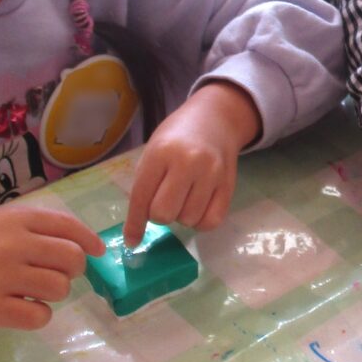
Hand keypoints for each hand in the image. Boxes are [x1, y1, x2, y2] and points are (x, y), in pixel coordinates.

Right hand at [0, 203, 104, 329]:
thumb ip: (34, 229)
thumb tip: (82, 246)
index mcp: (14, 219)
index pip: (69, 226)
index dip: (89, 240)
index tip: (98, 251)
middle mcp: (11, 245)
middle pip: (72, 260)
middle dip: (72, 270)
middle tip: (55, 274)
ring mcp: (2, 278)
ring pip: (60, 289)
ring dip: (52, 293)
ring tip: (29, 290)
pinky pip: (40, 316)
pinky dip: (37, 315)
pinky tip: (20, 307)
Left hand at [123, 80, 260, 245]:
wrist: (215, 120)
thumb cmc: (176, 138)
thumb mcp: (153, 152)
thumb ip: (144, 186)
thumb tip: (134, 233)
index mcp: (161, 152)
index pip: (141, 196)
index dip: (134, 223)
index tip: (132, 241)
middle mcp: (187, 162)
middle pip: (163, 213)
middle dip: (159, 215)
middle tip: (164, 200)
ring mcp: (211, 174)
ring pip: (187, 220)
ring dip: (181, 216)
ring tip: (184, 197)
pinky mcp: (228, 185)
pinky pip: (211, 222)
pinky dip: (200, 222)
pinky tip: (198, 207)